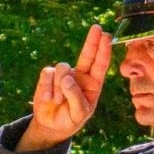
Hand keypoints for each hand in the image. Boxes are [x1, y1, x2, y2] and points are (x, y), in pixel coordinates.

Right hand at [19, 25, 111, 151]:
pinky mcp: (49, 76)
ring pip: (62, 68)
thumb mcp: (79, 114)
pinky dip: (47, 88)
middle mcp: (80, 75)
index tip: (107, 37)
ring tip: (58, 100)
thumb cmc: (71, 119)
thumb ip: (76, 97)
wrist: (51, 125)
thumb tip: (67, 78)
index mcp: (93, 84)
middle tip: (97, 28)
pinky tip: (48, 99)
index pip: (100, 65)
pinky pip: (47, 74)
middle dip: (92, 41)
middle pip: (87, 54)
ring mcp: (64, 74)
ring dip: (59, 87)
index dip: (104, 50)